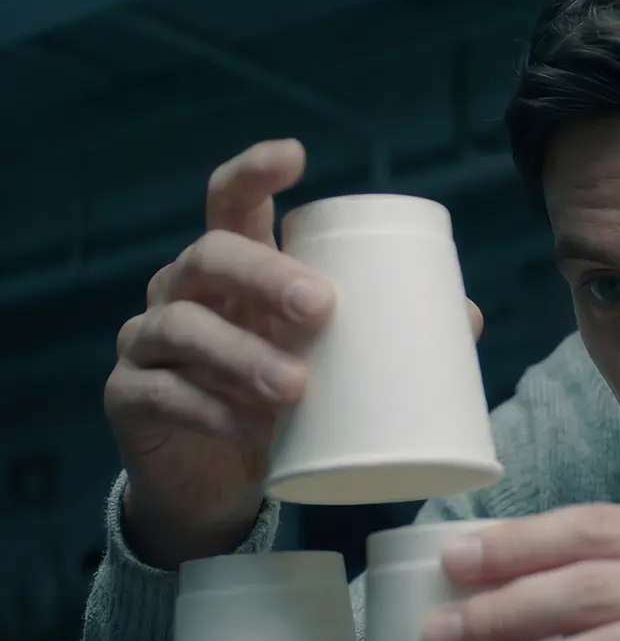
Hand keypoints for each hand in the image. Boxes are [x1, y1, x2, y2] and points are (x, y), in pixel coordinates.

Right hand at [104, 138, 484, 567]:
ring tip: (295, 389)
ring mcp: (150, 342)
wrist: (220, 485)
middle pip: (210, 256)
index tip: (296, 156)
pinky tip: (252, 430)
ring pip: (182, 327)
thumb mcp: (327, 363)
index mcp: (234, 269)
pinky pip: (162, 393)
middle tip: (321, 309)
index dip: (254, 171)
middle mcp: (183, 290)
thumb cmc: (279, 405)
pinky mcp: (131, 397)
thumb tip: (468, 318)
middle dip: (265, 275)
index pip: (231, 202)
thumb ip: (382, 336)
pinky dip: (210, 411)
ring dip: (241, 356)